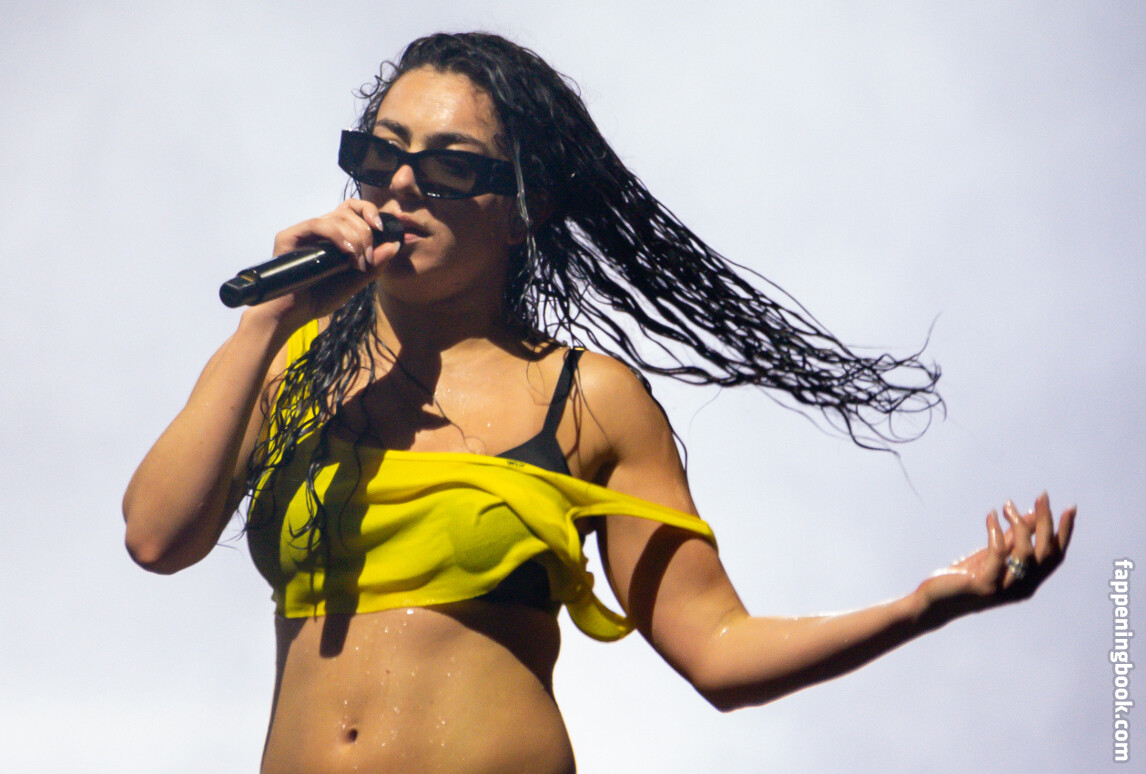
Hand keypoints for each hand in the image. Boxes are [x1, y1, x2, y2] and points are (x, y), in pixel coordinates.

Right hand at [250, 199, 401, 329]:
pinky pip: (316, 224)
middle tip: (368, 258)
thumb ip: (375, 264)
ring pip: (336, 217)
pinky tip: (346, 251)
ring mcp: (305, 232)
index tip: (383, 228)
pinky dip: (336, 235)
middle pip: (349, 211)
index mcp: (335, 235)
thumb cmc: (322, 297)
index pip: (353, 209)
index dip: (370, 211)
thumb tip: (395, 245)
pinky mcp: (289, 236)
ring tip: (357, 262)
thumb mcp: (356, 281)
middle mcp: (320, 229)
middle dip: (366, 233)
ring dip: (355, 238)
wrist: (296, 313)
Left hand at [916, 492, 1075, 625]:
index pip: (1055, 556)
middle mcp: (1023, 587)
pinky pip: (998, 553)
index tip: (1070, 509)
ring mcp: (1005, 588)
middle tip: (1042, 496)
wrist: (937, 599)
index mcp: (1029, 581)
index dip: (1065, 533)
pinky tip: (991, 516)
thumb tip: (1034, 514)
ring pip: (1026, 552)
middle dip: (1047, 522)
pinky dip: (996, 531)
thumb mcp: (994, 555)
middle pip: (1045, 552)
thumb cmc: (966, 576)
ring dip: (1020, 523)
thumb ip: (1015, 538)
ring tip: (1007, 506)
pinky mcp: (985, 584)